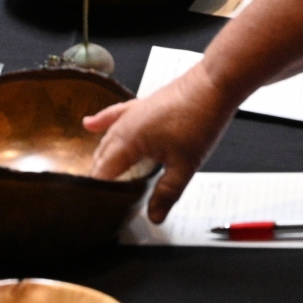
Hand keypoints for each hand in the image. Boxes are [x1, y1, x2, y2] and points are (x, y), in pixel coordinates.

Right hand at [85, 64, 235, 222]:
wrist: (213, 86)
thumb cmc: (199, 119)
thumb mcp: (185, 166)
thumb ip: (167, 193)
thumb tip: (154, 216)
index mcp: (128, 141)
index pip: (102, 172)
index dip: (98, 191)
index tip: (97, 208)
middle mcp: (124, 125)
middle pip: (101, 157)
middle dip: (99, 178)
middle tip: (101, 201)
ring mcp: (131, 113)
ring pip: (107, 139)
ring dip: (101, 157)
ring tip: (99, 177)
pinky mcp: (141, 105)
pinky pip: (114, 116)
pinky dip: (102, 122)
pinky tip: (89, 124)